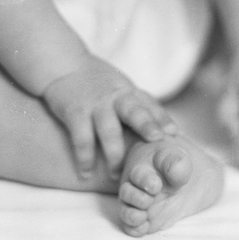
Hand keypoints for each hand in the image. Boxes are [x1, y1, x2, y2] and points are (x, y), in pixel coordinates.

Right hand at [42, 57, 177, 178]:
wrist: (63, 64)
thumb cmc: (96, 83)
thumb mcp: (119, 88)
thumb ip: (137, 105)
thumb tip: (165, 131)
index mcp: (128, 91)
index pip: (149, 103)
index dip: (162, 118)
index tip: (174, 133)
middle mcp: (114, 96)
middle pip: (133, 110)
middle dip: (146, 124)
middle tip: (156, 140)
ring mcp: (95, 104)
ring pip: (108, 129)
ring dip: (114, 154)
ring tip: (116, 175)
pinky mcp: (74, 111)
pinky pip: (81, 138)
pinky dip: (84, 158)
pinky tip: (85, 174)